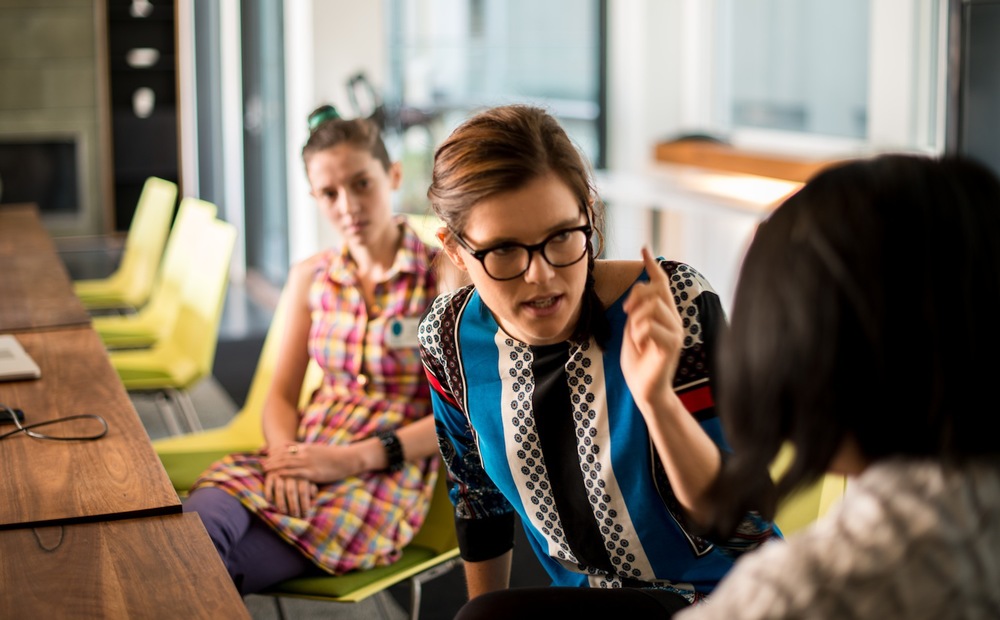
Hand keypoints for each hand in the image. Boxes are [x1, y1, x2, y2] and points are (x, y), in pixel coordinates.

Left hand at [262, 441, 364, 514]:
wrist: (348, 459)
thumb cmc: (334, 455)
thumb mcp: (317, 449)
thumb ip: (305, 449)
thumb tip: (293, 449)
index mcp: (306, 447)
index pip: (285, 448)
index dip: (274, 451)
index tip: (265, 454)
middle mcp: (305, 453)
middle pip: (283, 455)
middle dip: (271, 459)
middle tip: (261, 464)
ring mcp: (308, 462)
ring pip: (286, 463)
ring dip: (274, 466)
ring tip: (265, 470)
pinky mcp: (312, 472)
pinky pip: (295, 473)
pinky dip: (285, 474)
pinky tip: (278, 476)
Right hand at [264, 468, 317, 518]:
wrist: (286, 457)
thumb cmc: (300, 473)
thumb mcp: (308, 478)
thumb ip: (312, 487)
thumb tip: (313, 496)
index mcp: (302, 475)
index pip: (303, 491)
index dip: (304, 503)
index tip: (306, 514)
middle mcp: (290, 475)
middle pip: (291, 492)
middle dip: (293, 505)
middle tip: (295, 516)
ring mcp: (279, 474)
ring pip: (280, 489)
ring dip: (281, 502)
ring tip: (284, 512)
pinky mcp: (270, 474)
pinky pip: (268, 484)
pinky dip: (268, 492)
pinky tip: (270, 501)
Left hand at [621, 247, 684, 415]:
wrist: (645, 389)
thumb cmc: (638, 361)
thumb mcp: (633, 329)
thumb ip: (637, 309)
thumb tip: (639, 287)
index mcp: (666, 314)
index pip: (662, 283)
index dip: (652, 266)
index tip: (644, 248)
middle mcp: (675, 319)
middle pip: (655, 290)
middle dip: (635, 297)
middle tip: (625, 312)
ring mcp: (675, 332)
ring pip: (651, 308)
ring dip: (635, 320)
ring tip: (636, 336)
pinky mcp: (672, 346)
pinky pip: (650, 327)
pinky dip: (638, 334)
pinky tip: (640, 345)